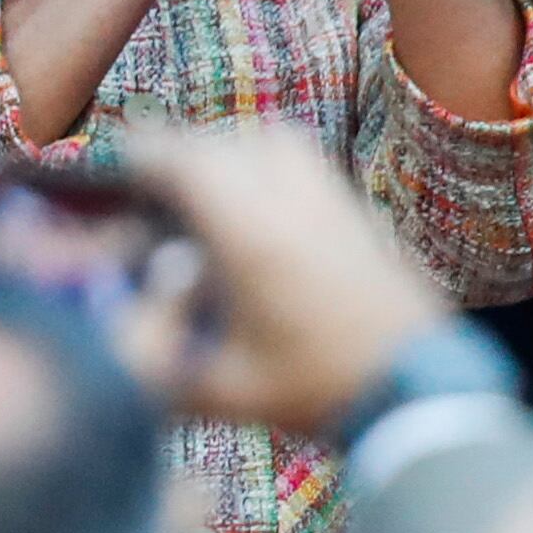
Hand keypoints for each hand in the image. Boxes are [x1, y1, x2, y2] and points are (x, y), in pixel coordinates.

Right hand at [121, 118, 449, 434]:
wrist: (418, 386)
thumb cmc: (320, 389)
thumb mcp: (224, 390)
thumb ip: (162, 370)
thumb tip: (114, 345)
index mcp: (255, 239)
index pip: (191, 165)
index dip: (145, 153)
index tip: (114, 159)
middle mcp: (297, 205)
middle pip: (230, 143)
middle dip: (181, 152)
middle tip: (147, 176)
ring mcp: (337, 204)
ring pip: (277, 142)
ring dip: (232, 149)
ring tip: (200, 185)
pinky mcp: (362, 214)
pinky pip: (309, 164)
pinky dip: (270, 163)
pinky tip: (254, 205)